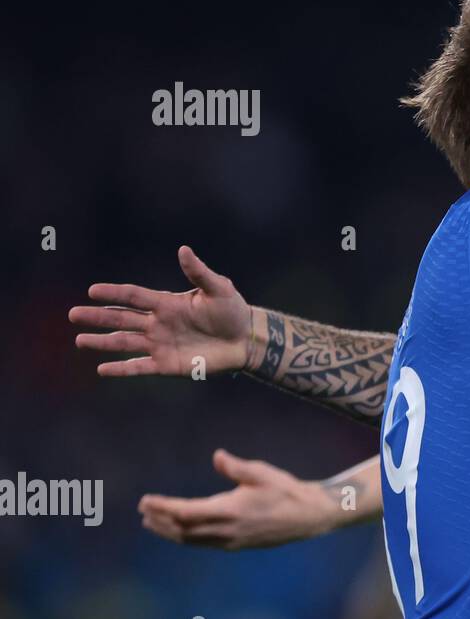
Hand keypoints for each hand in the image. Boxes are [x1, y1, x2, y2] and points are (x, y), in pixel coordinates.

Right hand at [70, 245, 252, 376]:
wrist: (246, 339)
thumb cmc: (233, 311)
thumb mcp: (219, 288)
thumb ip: (199, 272)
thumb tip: (183, 249)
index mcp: (167, 303)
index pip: (134, 296)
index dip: (114, 293)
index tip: (92, 291)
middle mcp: (158, 323)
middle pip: (122, 319)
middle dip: (98, 317)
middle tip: (73, 314)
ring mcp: (160, 344)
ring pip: (124, 343)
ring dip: (102, 342)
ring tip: (80, 340)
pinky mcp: (167, 364)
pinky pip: (139, 367)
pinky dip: (122, 369)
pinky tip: (102, 369)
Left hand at [139, 449, 338, 549]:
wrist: (308, 517)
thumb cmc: (286, 490)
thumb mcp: (263, 473)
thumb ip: (237, 467)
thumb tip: (216, 456)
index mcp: (230, 510)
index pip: (185, 512)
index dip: (163, 508)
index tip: (145, 501)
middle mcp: (225, 530)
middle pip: (182, 530)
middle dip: (160, 521)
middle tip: (142, 510)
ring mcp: (230, 541)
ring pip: (190, 540)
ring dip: (168, 532)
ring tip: (151, 523)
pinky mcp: (235, 545)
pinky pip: (202, 543)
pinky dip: (184, 537)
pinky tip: (179, 531)